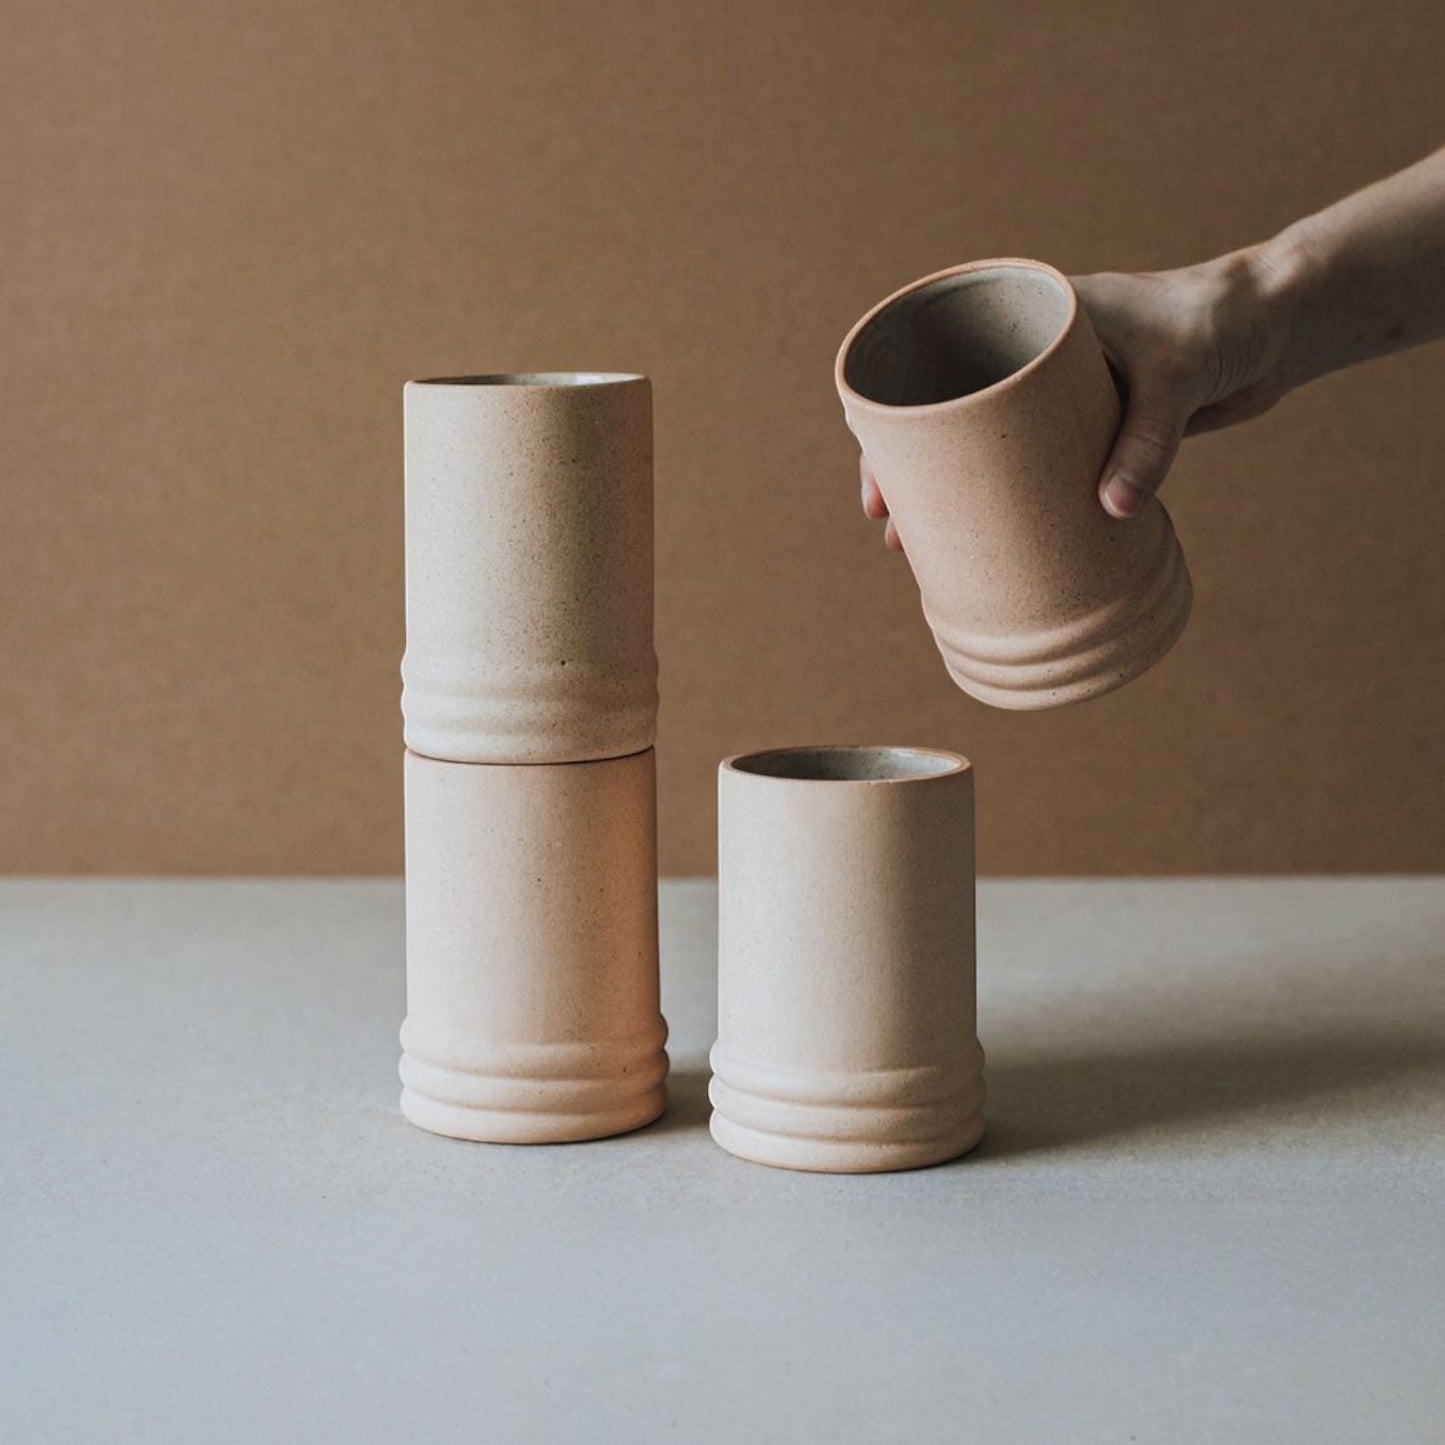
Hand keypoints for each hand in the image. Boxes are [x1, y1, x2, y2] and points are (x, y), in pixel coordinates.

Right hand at [856, 247, 1293, 542]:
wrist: (1279, 320)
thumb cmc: (1223, 320)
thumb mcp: (1179, 374)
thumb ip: (1148, 439)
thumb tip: (1110, 511)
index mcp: (1033, 316)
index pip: (938, 361)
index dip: (896, 418)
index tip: (879, 474)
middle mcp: (1032, 355)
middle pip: (948, 412)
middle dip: (912, 468)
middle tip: (890, 528)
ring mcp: (1057, 395)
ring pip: (986, 445)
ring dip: (954, 490)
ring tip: (923, 544)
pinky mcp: (1091, 428)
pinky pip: (1034, 466)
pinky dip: (1008, 499)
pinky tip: (990, 537)